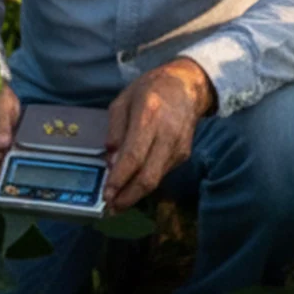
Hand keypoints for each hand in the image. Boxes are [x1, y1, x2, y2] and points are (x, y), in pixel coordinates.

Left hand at [104, 58, 215, 211]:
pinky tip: (133, 185)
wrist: (187, 85)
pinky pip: (162, 173)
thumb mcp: (122, 102)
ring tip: (118, 202)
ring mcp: (179, 146)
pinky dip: (146, 182)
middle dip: (128, 197)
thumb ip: (114, 131)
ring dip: (136, 194)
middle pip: (148, 176)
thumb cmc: (150, 89)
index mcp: (148, 117)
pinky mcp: (184, 153)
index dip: (119, 179)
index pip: (133, 156)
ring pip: (157, 179)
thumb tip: (110, 162)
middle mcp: (167, 135)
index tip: (106, 195)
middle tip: (111, 208)